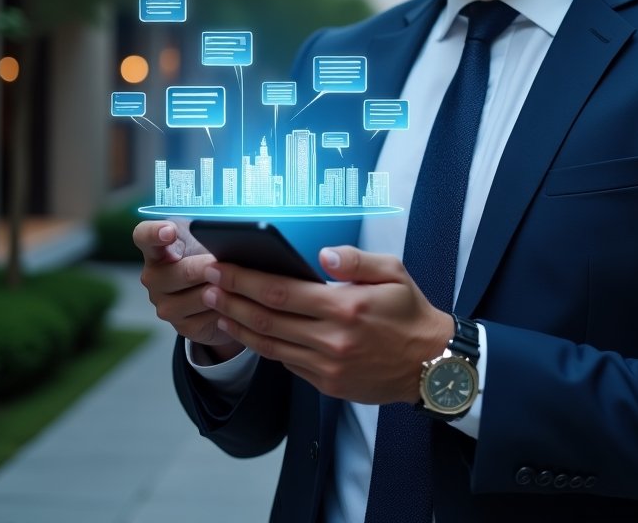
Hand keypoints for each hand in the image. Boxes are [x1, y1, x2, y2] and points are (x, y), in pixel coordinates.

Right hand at [132, 219, 244, 358]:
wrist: (221, 290)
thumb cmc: (212, 253)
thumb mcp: (208, 235)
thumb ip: (209, 230)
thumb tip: (231, 231)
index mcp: (157, 249)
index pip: (144, 236)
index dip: (154, 233)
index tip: (169, 232)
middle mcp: (155, 278)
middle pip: (182, 271)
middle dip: (208, 267)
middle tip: (226, 264)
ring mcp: (166, 305)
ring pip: (200, 297)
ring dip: (223, 289)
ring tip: (240, 282)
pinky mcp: (184, 326)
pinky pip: (210, 316)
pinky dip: (228, 307)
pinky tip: (239, 301)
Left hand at [200, 245, 453, 403]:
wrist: (430, 364)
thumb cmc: (410, 311)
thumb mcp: (393, 271)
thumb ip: (356, 260)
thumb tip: (323, 254)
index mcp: (345, 306)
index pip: (281, 292)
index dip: (244, 280)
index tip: (220, 267)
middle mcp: (331, 339)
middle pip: (266, 319)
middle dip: (231, 300)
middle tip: (207, 284)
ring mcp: (327, 366)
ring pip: (269, 345)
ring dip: (238, 326)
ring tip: (216, 308)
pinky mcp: (327, 384)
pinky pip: (286, 363)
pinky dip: (263, 346)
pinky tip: (250, 331)